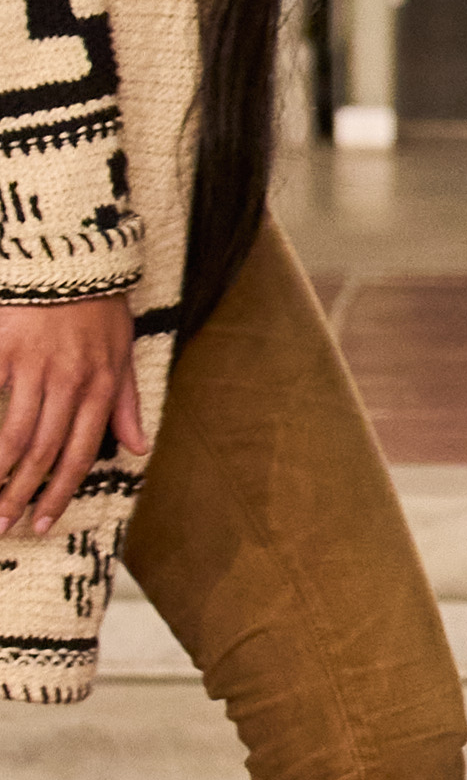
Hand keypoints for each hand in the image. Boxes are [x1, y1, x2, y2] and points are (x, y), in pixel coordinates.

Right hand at [0, 292, 148, 537]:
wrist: (73, 254)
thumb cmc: (99, 305)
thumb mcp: (124, 351)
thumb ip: (126, 403)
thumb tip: (139, 448)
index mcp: (102, 386)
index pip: (81, 453)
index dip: (61, 492)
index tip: (43, 523)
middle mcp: (70, 381)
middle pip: (44, 452)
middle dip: (21, 495)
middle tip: (2, 525)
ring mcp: (34, 364)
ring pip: (14, 433)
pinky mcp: (5, 347)